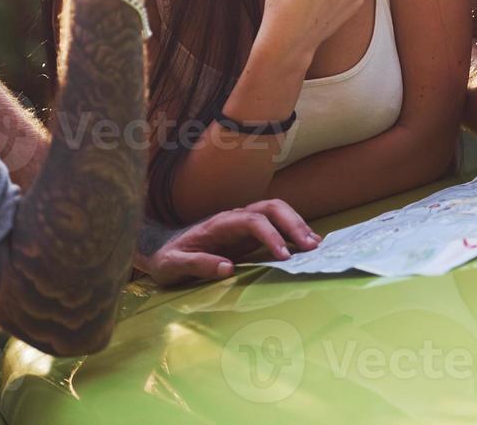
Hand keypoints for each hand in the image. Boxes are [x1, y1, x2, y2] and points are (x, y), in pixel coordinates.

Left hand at [140, 200, 321, 286]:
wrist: (162, 252)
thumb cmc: (167, 259)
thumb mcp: (173, 266)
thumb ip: (198, 265)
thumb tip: (228, 268)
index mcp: (219, 224)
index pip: (252, 221)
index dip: (271, 235)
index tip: (284, 256)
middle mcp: (235, 217)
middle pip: (271, 208)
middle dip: (293, 224)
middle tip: (311, 246)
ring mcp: (244, 223)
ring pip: (277, 211)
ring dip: (297, 224)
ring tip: (314, 244)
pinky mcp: (249, 233)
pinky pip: (276, 224)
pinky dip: (293, 231)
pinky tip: (305, 245)